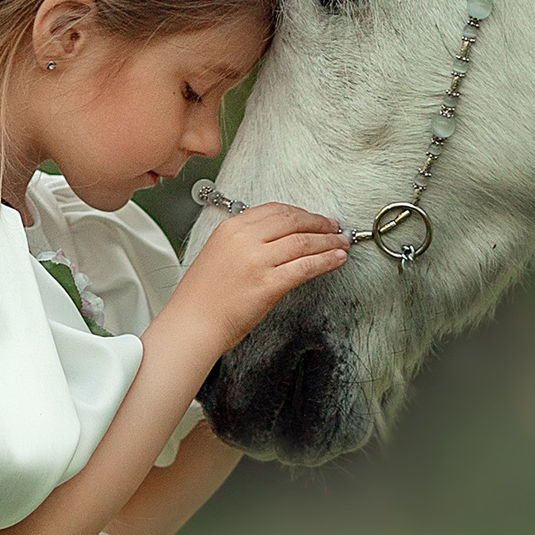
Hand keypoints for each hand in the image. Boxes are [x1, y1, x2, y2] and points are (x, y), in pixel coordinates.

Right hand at [167, 203, 349, 355]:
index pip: (275, 210)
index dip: (301, 213)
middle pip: (293, 221)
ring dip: (328, 242)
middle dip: (319, 224)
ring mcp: (257, 261)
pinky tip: (336, 260)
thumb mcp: (219, 254)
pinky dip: (326, 261)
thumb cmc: (202, 297)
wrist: (192, 324)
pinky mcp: (268, 284)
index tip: (315, 219)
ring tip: (342, 244)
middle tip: (335, 228)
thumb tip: (279, 240)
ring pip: (303, 242)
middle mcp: (244, 239)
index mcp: (231, 228)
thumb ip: (245, 242)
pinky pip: (305, 267)